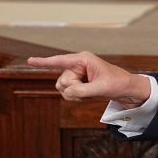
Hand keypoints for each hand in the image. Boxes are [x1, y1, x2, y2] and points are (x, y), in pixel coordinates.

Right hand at [27, 52, 150, 107]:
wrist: (127, 90)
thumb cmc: (118, 84)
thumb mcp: (101, 88)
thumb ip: (82, 90)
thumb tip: (67, 92)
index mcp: (83, 59)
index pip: (60, 61)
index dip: (44, 62)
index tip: (30, 60)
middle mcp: (78, 65)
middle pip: (61, 81)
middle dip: (73, 89)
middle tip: (92, 89)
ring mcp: (77, 75)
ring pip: (62, 89)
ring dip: (75, 95)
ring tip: (91, 92)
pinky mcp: (78, 83)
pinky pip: (68, 93)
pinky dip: (76, 97)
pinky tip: (89, 95)